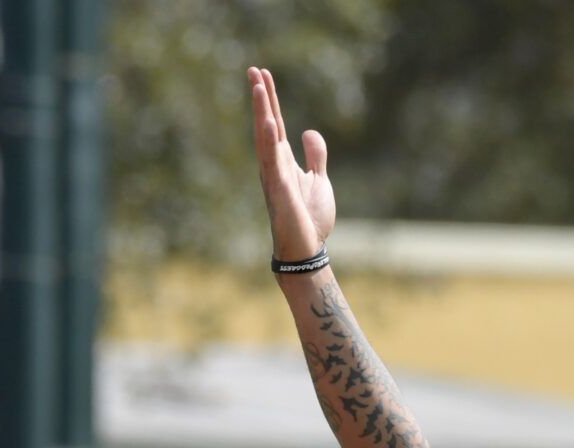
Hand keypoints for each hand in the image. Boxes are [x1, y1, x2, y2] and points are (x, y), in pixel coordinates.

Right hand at [248, 66, 333, 262]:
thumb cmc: (309, 220)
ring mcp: (274, 176)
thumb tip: (308, 131)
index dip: (270, 100)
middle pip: (266, 124)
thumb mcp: (319, 180)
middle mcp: (274, 165)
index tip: (263, 76)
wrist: (307, 250)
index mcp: (283, 161)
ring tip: (258, 85)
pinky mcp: (279, 189)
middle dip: (261, 98)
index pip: (274, 124)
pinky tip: (267, 120)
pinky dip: (268, 139)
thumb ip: (315, 155)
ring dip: (261, 111)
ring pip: (265, 137)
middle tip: (254, 70)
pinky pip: (272, 159)